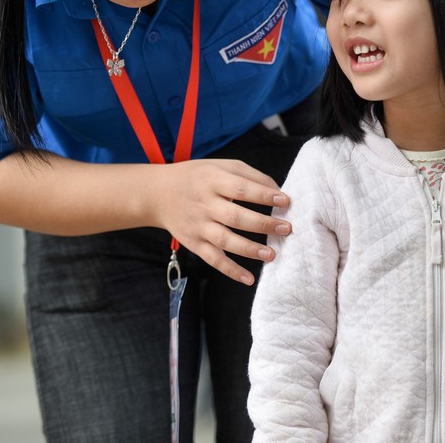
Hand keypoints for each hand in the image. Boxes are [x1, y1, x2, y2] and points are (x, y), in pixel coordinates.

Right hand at [152, 159, 291, 285]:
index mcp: (212, 180)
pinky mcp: (194, 243)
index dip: (263, 195)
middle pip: (235, 216)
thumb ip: (249, 175)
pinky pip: (213, 260)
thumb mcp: (221, 166)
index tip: (285, 200)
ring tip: (272, 254)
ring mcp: (198, 226)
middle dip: (263, 223)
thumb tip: (277, 191)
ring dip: (250, 249)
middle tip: (286, 228)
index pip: (241, 188)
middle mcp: (204, 204)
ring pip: (225, 241)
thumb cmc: (198, 177)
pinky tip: (248, 279)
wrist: (158, 194)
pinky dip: (230, 271)